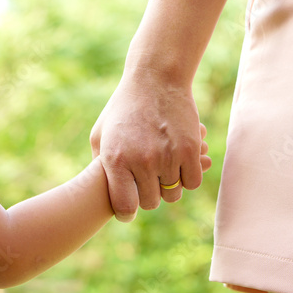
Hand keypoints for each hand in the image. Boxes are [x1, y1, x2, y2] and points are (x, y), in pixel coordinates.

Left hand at [90, 75, 210, 221]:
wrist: (155, 79)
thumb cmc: (123, 107)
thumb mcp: (100, 134)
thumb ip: (99, 166)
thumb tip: (105, 193)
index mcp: (116, 159)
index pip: (124, 207)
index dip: (127, 213)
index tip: (129, 209)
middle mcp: (141, 161)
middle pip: (150, 203)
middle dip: (148, 195)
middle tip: (147, 180)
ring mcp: (167, 156)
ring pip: (173, 195)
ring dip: (168, 186)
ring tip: (162, 169)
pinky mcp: (190, 150)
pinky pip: (192, 183)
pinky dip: (187, 177)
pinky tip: (179, 163)